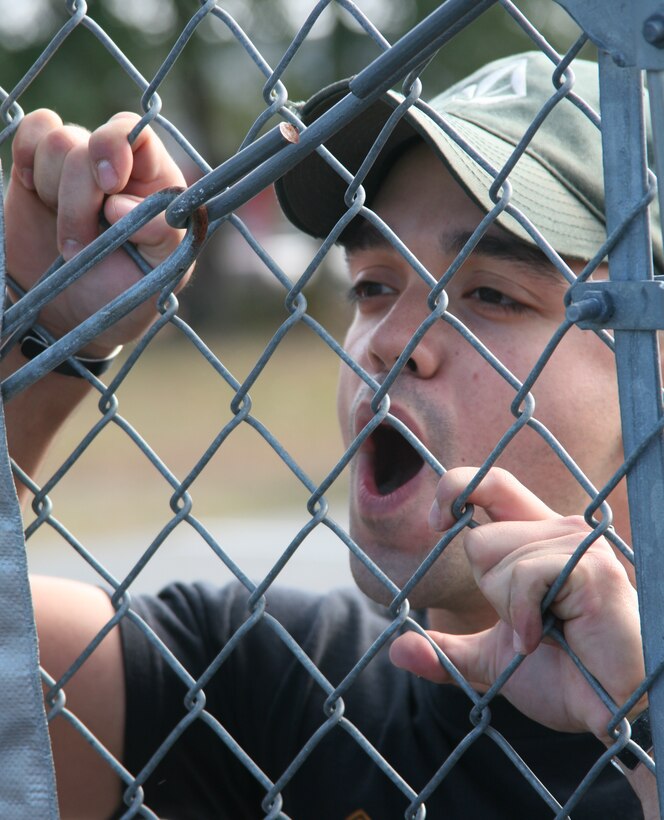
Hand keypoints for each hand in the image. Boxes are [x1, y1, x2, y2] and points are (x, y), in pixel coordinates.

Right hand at [5, 109, 190, 355]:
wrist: (71, 321)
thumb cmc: (124, 296)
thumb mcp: (160, 275)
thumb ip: (162, 234)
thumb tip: (118, 205)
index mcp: (154, 183)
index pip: (138, 133)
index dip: (118, 147)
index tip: (111, 185)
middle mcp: (116, 168)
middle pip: (88, 142)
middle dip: (80, 196)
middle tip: (80, 246)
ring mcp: (74, 168)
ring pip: (55, 141)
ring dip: (55, 194)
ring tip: (67, 240)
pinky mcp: (34, 172)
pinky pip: (28, 134)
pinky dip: (27, 160)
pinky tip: (37, 197)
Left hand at [390, 467, 644, 742]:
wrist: (607, 713)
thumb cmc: (564, 678)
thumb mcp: (492, 659)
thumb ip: (446, 652)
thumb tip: (396, 650)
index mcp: (539, 537)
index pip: (493, 483)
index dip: (458, 488)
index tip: (437, 522)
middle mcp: (562, 530)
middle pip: (480, 538)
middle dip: (489, 591)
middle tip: (531, 622)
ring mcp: (580, 546)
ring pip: (495, 555)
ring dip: (509, 609)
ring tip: (546, 632)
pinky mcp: (593, 569)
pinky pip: (522, 577)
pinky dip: (523, 618)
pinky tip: (547, 637)